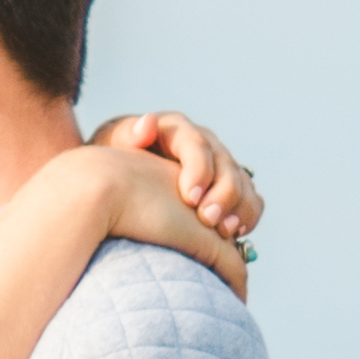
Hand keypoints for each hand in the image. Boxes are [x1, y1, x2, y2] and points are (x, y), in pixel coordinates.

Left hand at [107, 112, 261, 271]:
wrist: (115, 179)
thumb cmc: (111, 161)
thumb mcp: (111, 144)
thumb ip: (128, 135)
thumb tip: (148, 124)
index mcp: (177, 131)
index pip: (197, 144)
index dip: (199, 170)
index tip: (190, 199)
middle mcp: (203, 145)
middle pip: (225, 164)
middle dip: (223, 193)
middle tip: (209, 221)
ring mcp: (217, 167)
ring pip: (242, 181)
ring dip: (240, 207)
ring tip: (227, 231)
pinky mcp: (226, 190)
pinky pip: (248, 200)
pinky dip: (247, 215)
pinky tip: (236, 234)